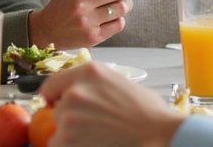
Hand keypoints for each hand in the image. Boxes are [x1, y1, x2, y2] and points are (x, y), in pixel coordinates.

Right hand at [31, 0, 137, 47]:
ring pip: (121, 8)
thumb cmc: (64, 3)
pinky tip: (111, 18)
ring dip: (126, 4)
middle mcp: (81, 4)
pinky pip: (119, 24)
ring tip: (119, 4)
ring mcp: (87, 22)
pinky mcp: (94, 37)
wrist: (47, 31)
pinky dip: (119, 19)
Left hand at [38, 62, 185, 146]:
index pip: (53, 83)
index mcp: (89, 72)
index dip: (54, 96)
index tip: (55, 103)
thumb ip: (93, 84)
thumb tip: (76, 93)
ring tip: (98, 135)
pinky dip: (71, 146)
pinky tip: (92, 144)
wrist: (158, 132)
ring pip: (59, 128)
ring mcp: (70, 114)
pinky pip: (57, 144)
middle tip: (95, 125)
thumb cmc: (148, 112)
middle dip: (71, 117)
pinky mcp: (68, 137)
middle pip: (58, 108)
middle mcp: (75, 90)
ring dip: (72, 134)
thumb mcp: (119, 82)